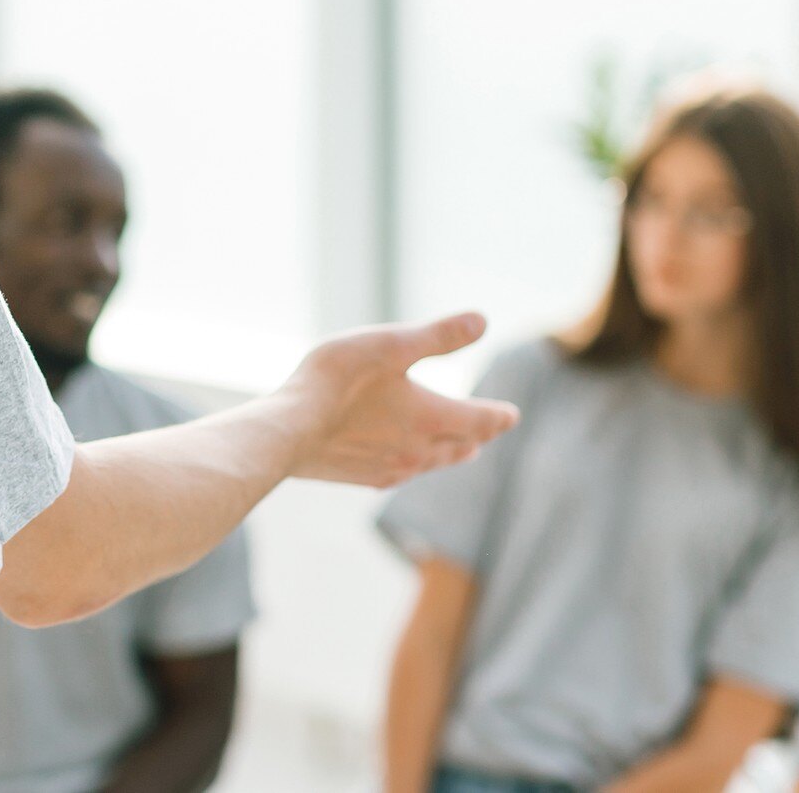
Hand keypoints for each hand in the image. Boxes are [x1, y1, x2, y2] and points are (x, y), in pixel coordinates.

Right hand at [278, 312, 517, 486]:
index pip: (480, 420)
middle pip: (460, 446)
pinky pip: (401, 474)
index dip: (499, 415)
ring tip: (459, 449)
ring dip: (450, 453)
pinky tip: (403, 463)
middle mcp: (418, 450)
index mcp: (432, 417)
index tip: (512, 414)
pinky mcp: (362, 478)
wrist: (286, 433)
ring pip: (432, 463)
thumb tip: (483, 321)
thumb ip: (438, 336)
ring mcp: (390, 468)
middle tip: (488, 431)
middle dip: (477, 436)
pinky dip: (415, 464)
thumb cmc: (337, 381)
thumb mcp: (391, 344)